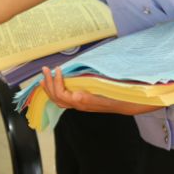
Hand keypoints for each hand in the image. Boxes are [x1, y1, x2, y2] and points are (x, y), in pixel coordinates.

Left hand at [41, 67, 159, 115]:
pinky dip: (56, 90)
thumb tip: (74, 97)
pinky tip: (54, 84)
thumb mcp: (106, 94)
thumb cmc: (118, 95)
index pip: (62, 94)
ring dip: (49, 88)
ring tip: (44, 77)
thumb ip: (89, 98)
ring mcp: (79, 104)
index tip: (58, 69)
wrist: (128, 103)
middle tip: (45, 69)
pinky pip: (63, 98)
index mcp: (83, 103)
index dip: (57, 82)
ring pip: (58, 99)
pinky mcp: (81, 101)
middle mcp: (79, 105)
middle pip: (56, 97)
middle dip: (48, 84)